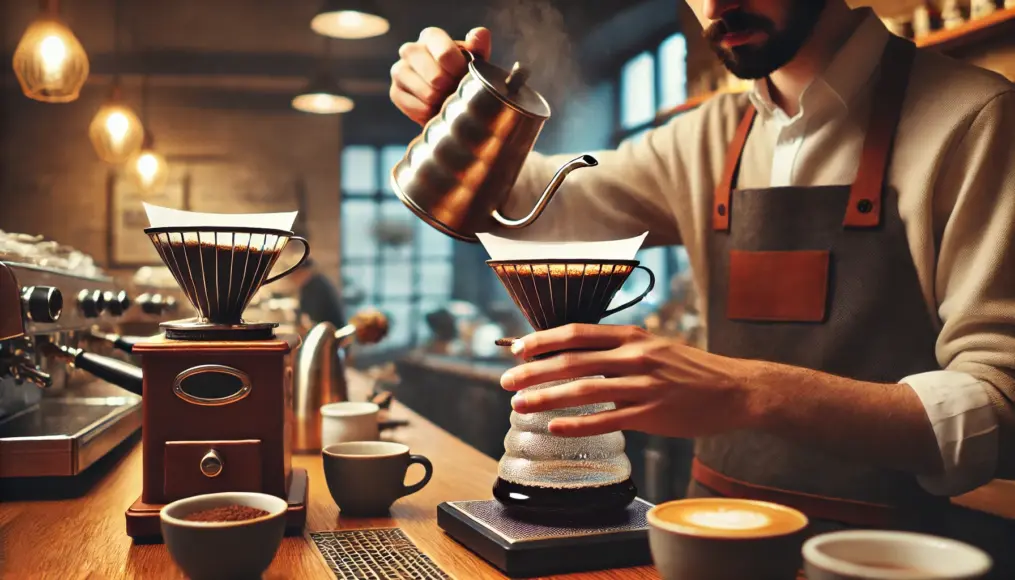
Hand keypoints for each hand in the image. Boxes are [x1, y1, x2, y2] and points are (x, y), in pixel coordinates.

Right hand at [389, 26, 492, 124]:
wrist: (449, 94)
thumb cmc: (463, 71)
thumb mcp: (475, 57)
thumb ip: (479, 45)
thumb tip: (479, 34)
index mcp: (431, 36)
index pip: (445, 54)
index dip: (459, 71)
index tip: (464, 78)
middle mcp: (410, 49)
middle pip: (435, 76)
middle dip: (450, 89)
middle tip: (455, 92)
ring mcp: (399, 70)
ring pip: (424, 92)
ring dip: (440, 101)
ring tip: (446, 101)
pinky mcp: (395, 92)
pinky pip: (413, 107)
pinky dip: (427, 112)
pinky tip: (434, 109)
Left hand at [501, 324, 764, 437]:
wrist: (735, 389)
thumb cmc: (690, 370)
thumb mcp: (653, 347)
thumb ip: (617, 351)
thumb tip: (574, 358)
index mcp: (632, 336)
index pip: (576, 333)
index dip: (542, 340)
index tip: (516, 349)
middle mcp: (635, 355)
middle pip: (572, 360)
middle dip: (533, 370)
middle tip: (505, 382)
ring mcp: (644, 385)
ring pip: (585, 390)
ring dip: (546, 396)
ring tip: (520, 405)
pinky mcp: (653, 413)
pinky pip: (608, 419)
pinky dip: (578, 423)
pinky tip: (555, 426)